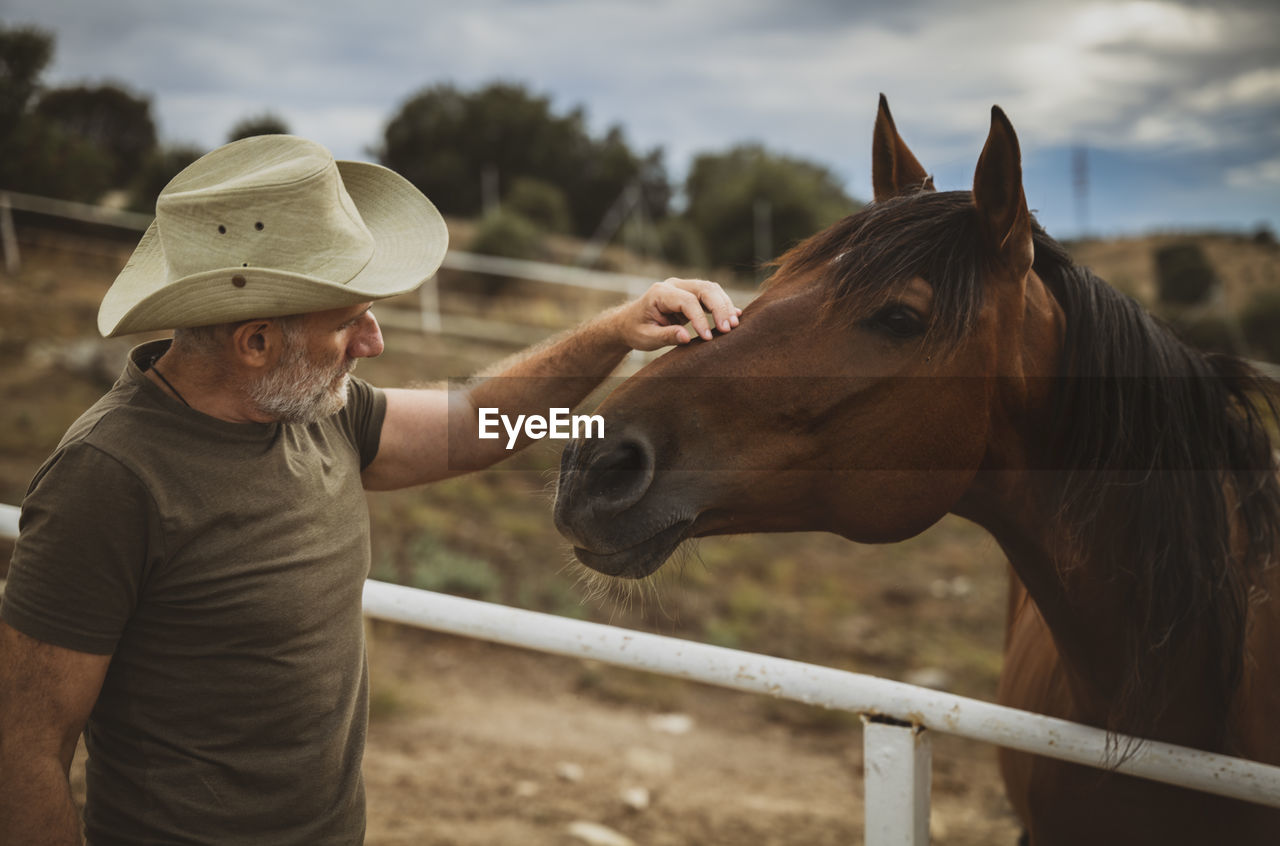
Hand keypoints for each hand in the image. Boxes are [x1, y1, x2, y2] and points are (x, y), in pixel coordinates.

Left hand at [617, 277, 742, 351]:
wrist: (629, 322)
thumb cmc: (636, 330)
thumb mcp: (646, 337)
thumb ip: (666, 336)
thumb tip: (687, 337)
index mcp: (660, 292)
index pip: (687, 301)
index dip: (700, 318)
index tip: (708, 337)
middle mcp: (674, 285)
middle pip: (704, 289)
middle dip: (719, 308)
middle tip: (729, 329)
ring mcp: (684, 287)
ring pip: (711, 289)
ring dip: (725, 306)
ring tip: (733, 326)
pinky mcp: (692, 294)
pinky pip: (711, 295)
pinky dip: (723, 305)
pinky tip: (735, 317)